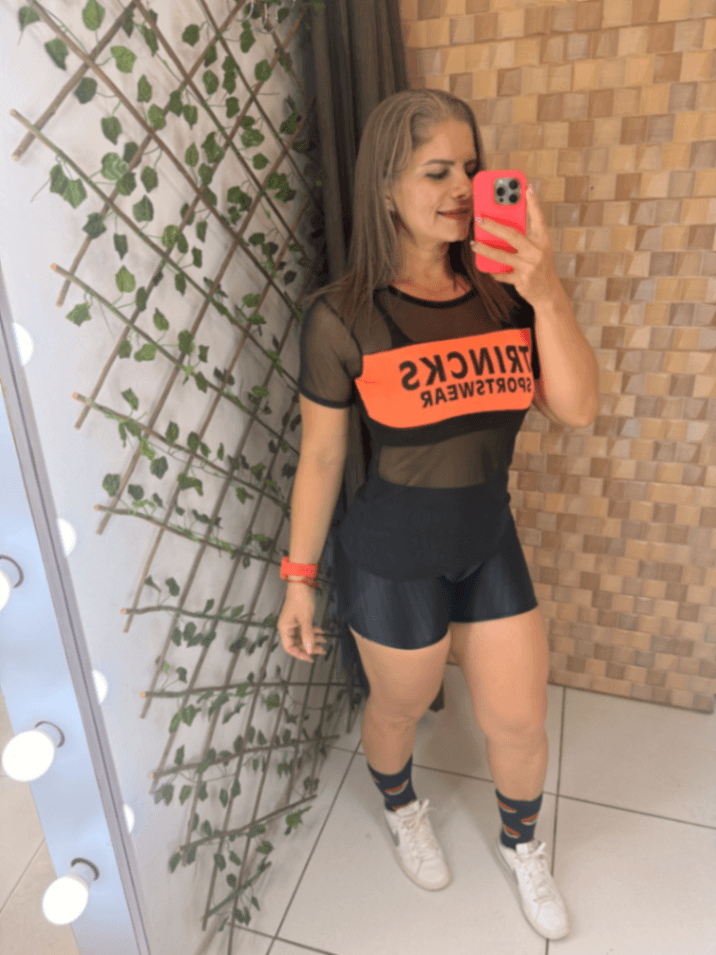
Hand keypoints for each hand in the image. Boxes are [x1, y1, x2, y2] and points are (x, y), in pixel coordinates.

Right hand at [277, 584, 327, 662]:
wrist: (301, 582)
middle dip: (309, 647)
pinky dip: (313, 632)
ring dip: (313, 639)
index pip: (290, 648)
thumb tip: (309, 651)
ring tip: (324, 641)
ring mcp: (294, 623)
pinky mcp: (299, 618)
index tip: (311, 658)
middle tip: (322, 650)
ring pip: (303, 636)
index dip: (300, 654)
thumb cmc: (301, 600)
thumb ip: (308, 636)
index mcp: (285, 629)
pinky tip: (322, 632)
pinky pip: (306, 629)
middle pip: (297, 643)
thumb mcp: (305, 619)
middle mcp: (287, 627)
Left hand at [471, 185, 561, 308]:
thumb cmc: (540, 267)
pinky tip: (485, 267)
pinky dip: (493, 271)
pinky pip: (501, 274)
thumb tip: (502, 227)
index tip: (527, 187)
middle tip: (480, 219)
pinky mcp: (522, 280)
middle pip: (512, 235)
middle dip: (494, 226)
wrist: (548, 293)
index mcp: (543, 241)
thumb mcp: (538, 250)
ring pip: (502, 255)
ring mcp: (529, 266)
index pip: (538, 218)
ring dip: (485, 249)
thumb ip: (525, 238)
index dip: (533, 203)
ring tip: (474, 244)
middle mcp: (537, 251)